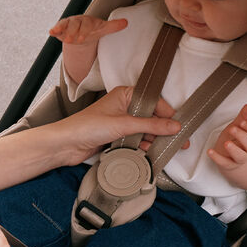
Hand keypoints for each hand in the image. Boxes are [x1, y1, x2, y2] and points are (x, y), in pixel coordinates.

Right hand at [49, 15, 127, 45]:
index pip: (86, 25)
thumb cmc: (92, 29)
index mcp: (88, 20)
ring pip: (65, 26)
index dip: (84, 31)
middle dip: (73, 32)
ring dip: (63, 31)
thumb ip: (113, 26)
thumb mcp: (102, 29)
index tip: (82, 38)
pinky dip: (54, 29)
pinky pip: (57, 28)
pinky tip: (51, 32)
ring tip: (62, 39)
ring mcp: (68, 24)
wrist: (81, 32)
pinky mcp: (61, 28)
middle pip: (74, 25)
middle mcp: (77, 20)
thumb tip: (126, 22)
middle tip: (72, 41)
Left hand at [56, 85, 182, 165]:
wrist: (66, 144)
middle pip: (151, 117)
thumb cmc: (87, 126)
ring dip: (154, 139)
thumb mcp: (124, 124)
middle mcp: (124, 106)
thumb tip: (174, 126)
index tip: (180, 127)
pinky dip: (143, 146)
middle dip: (164, 129)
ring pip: (144, 130)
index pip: (154, 102)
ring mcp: (120, 122)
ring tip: (168, 148)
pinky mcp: (116, 136)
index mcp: (126, 94)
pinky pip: (135, 140)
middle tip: (180, 141)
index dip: (168, 115)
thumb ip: (151, 126)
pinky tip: (150, 152)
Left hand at [207, 104, 246, 191]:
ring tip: (227, 143)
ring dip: (233, 149)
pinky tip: (210, 151)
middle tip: (233, 129)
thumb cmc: (235, 141)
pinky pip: (224, 163)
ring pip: (240, 156)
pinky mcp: (228, 165)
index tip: (243, 122)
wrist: (231, 159)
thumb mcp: (238, 127)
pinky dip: (217, 157)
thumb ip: (243, 117)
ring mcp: (238, 158)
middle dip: (242, 136)